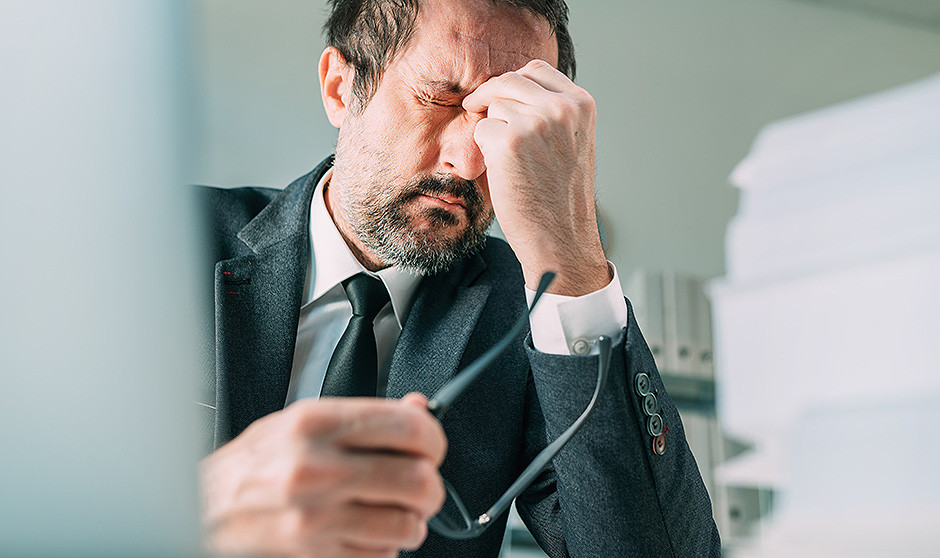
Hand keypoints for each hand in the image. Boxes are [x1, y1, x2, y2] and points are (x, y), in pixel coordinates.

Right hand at [201, 393, 446, 556]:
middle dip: (431, 488)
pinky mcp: (315, 553)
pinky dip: (384, 547)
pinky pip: (380, 554)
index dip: (434, 439)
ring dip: (411, 522)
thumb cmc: (252, 466)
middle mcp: (316, 468)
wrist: (200, 509)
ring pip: (406, 524)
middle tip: (422, 486)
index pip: (409, 428)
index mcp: (315, 423)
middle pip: (418, 480)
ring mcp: (315, 516)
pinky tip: (365, 531)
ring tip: (396, 513)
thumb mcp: (301, 422)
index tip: (431, 447)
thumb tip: (418, 408)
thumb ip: (364, 416)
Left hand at [463, 59, 609, 295]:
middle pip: (509, 80)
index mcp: (581, 105)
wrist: (561, 238)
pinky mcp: (509, 140)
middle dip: (488, 94)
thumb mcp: (571, 143)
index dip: (512, 81)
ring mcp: (536, 122)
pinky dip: (484, 150)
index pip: (537, 69)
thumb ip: (552, 113)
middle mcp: (562, 108)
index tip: (498, 94)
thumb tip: (513, 91)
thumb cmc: (562, 198)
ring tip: (510, 163)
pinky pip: (481, 130)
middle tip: (473, 106)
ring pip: (494, 106)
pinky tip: (504, 173)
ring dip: (492, 130)